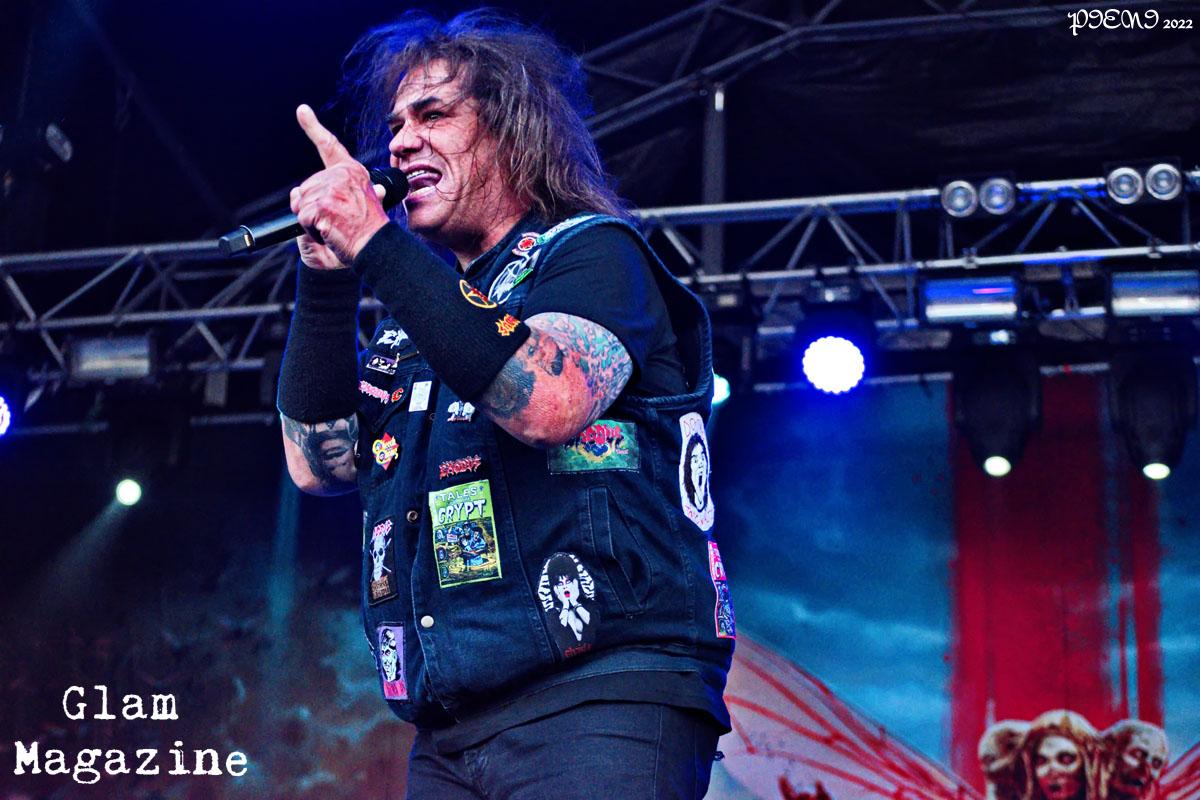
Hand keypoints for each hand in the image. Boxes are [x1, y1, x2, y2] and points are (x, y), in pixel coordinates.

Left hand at [290, 104, 389, 268]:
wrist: (375, 251)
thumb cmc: (362, 235)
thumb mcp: (344, 209)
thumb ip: (322, 197)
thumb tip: (295, 192)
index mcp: (352, 173)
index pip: (329, 146)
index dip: (312, 127)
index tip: (302, 110)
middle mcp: (344, 175)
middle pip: (304, 188)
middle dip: (310, 209)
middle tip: (335, 222)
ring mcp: (333, 188)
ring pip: (300, 203)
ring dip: (311, 222)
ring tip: (334, 229)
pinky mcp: (325, 203)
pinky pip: (302, 217)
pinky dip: (311, 231)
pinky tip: (330, 233)